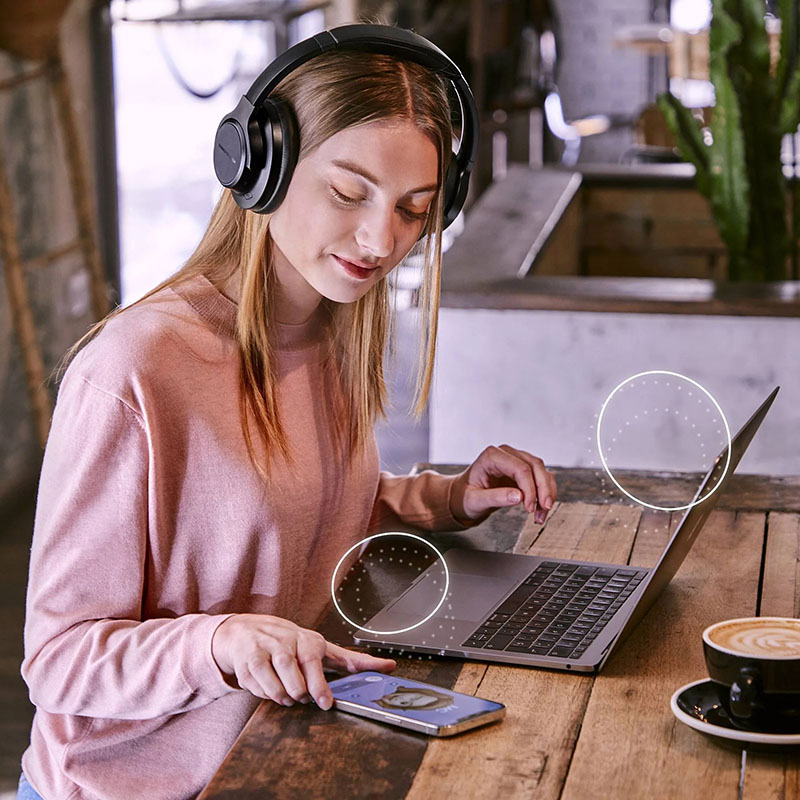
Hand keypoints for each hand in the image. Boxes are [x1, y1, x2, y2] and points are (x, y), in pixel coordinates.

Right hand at [211, 614, 395, 709]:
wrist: (245, 630)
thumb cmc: (291, 642)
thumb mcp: (322, 648)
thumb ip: (352, 661)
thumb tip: (388, 666)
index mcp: (309, 640)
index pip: (315, 661)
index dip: (320, 685)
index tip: (326, 703)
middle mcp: (287, 642)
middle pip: (295, 677)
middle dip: (300, 693)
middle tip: (303, 697)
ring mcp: (265, 650)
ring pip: (277, 685)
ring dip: (284, 696)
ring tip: (289, 696)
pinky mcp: (248, 662)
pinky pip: (259, 687)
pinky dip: (267, 694)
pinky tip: (271, 689)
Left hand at [450, 444, 556, 523]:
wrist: (464, 497)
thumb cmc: (466, 496)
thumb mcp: (475, 500)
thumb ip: (495, 498)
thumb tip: (519, 497)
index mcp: (492, 456)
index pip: (520, 468)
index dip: (529, 488)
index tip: (529, 508)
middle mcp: (506, 454)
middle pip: (535, 466)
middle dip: (543, 489)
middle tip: (544, 509)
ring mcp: (516, 460)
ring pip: (542, 471)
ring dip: (546, 493)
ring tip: (541, 514)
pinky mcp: (523, 470)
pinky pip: (541, 478)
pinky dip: (545, 494)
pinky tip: (541, 509)